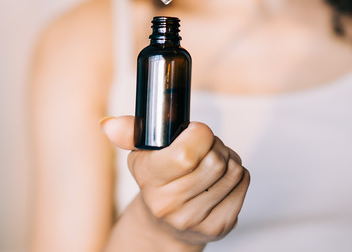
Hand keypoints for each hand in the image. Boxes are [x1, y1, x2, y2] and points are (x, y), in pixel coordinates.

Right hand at [101, 116, 249, 244]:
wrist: (166, 224)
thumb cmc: (158, 179)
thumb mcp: (141, 154)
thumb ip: (128, 133)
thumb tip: (108, 124)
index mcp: (148, 180)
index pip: (186, 154)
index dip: (199, 135)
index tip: (194, 132)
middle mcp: (169, 205)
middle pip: (215, 160)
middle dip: (216, 146)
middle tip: (205, 148)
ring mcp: (194, 219)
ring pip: (232, 170)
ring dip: (229, 159)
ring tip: (211, 163)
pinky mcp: (218, 227)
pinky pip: (242, 184)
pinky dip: (238, 175)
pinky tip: (220, 180)